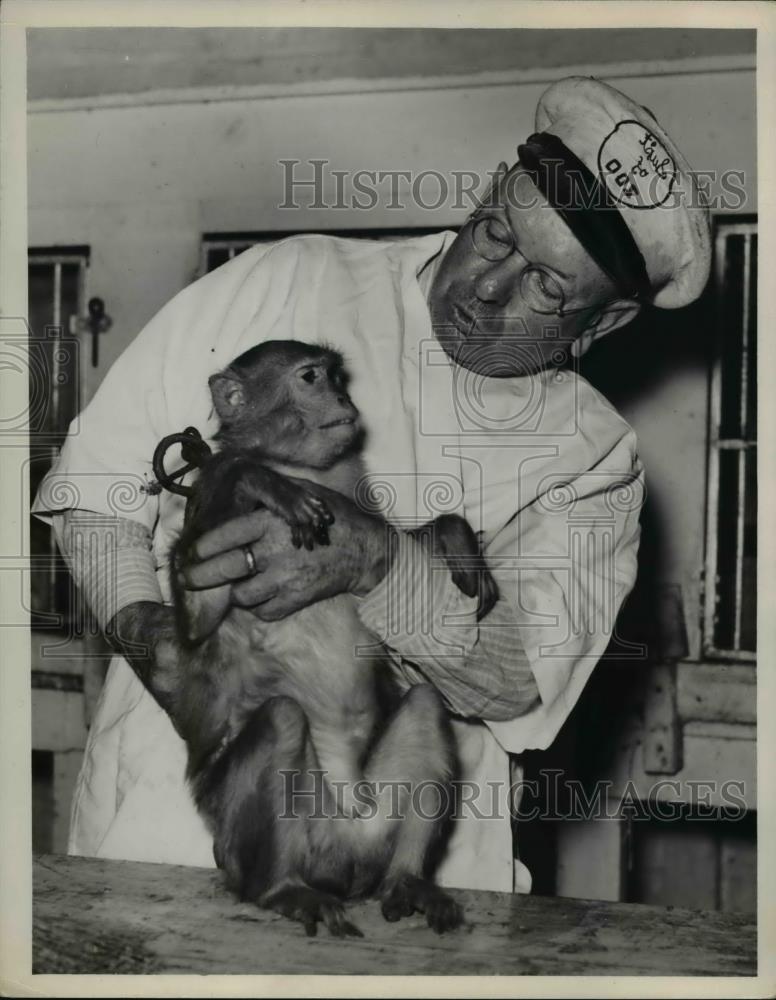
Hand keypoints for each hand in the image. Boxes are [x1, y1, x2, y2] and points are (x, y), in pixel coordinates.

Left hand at [180, 483, 393, 620]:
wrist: (365, 552)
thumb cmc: (334, 520)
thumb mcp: (305, 494)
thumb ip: (275, 493)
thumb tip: (244, 484)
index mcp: (272, 522)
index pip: (225, 536)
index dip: (203, 547)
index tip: (193, 552)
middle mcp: (275, 551)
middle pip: (225, 569)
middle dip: (200, 577)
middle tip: (188, 579)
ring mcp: (285, 579)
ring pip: (241, 595)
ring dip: (234, 592)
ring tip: (234, 584)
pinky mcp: (295, 600)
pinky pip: (262, 611)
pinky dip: (257, 606)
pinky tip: (261, 595)